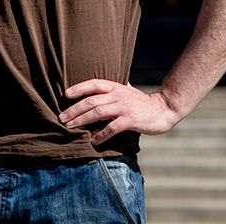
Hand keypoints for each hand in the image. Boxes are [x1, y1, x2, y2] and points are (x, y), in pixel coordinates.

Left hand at [60, 79, 181, 145]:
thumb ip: (116, 89)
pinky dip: (101, 134)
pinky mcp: (130, 120)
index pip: (94, 83)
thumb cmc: (143, 102)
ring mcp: (124, 107)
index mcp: (116, 87)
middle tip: (61, 118)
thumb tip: (103, 86)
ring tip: (70, 127)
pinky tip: (93, 141)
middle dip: (74, 109)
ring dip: (82, 120)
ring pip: (98, 111)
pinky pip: (112, 127)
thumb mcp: (129, 91)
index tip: (65, 95)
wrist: (164, 109)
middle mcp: (118, 95)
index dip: (78, 88)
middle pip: (91, 100)